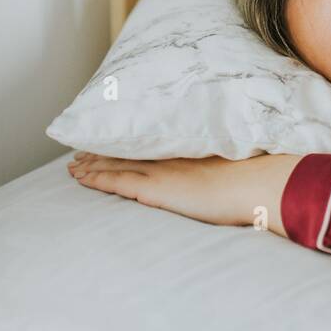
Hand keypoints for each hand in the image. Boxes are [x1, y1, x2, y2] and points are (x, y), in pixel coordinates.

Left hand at [67, 151, 302, 234]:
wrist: (257, 183)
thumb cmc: (257, 178)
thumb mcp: (239, 167)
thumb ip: (226, 170)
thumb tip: (232, 176)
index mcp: (190, 151)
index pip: (150, 146)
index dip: (128, 144)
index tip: (112, 141)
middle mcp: (171, 157)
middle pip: (128, 151)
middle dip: (102, 153)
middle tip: (81, 152)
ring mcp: (161, 171)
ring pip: (116, 164)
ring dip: (92, 165)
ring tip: (73, 166)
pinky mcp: (156, 189)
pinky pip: (117, 182)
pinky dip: (96, 179)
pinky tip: (81, 178)